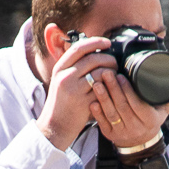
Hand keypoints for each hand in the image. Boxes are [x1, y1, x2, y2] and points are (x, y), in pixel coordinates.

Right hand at [35, 32, 117, 149]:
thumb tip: (94, 50)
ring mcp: (73, 89)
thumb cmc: (62, 102)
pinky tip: (111, 89)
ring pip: (99, 73)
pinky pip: (102, 89)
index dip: (95, 42)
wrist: (55, 126)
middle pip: (93, 59)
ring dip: (111, 72)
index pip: (79, 48)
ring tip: (114, 76)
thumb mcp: (61, 80)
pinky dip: (109, 87)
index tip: (107, 42)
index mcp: (59, 68)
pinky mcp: (83, 102)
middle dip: (108, 59)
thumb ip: (74, 66)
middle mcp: (65, 76)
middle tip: (114, 63)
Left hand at [89, 63, 168, 150]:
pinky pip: (102, 123)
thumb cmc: (152, 119)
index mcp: (150, 120)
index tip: (122, 76)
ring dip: (103, 98)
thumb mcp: (165, 110)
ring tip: (97, 83)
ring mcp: (122, 133)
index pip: (138, 105)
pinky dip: (97, 112)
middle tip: (106, 73)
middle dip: (113, 89)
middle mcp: (136, 128)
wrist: (140, 143)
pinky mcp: (110, 135)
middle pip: (122, 107)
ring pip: (111, 114)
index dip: (128, 91)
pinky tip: (92, 101)